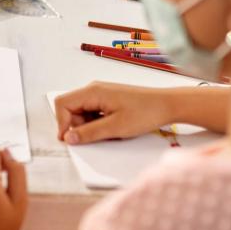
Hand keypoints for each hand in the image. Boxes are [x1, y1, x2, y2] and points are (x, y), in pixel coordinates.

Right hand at [54, 82, 174, 143]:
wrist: (168, 105)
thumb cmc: (146, 112)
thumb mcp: (115, 127)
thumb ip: (89, 133)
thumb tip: (68, 138)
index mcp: (92, 91)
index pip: (63, 104)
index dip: (62, 123)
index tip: (69, 139)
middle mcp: (93, 89)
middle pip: (70, 108)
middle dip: (76, 125)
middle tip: (93, 137)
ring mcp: (101, 94)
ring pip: (81, 112)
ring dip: (87, 125)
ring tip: (107, 132)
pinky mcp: (108, 99)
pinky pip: (92, 112)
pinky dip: (96, 123)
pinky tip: (111, 128)